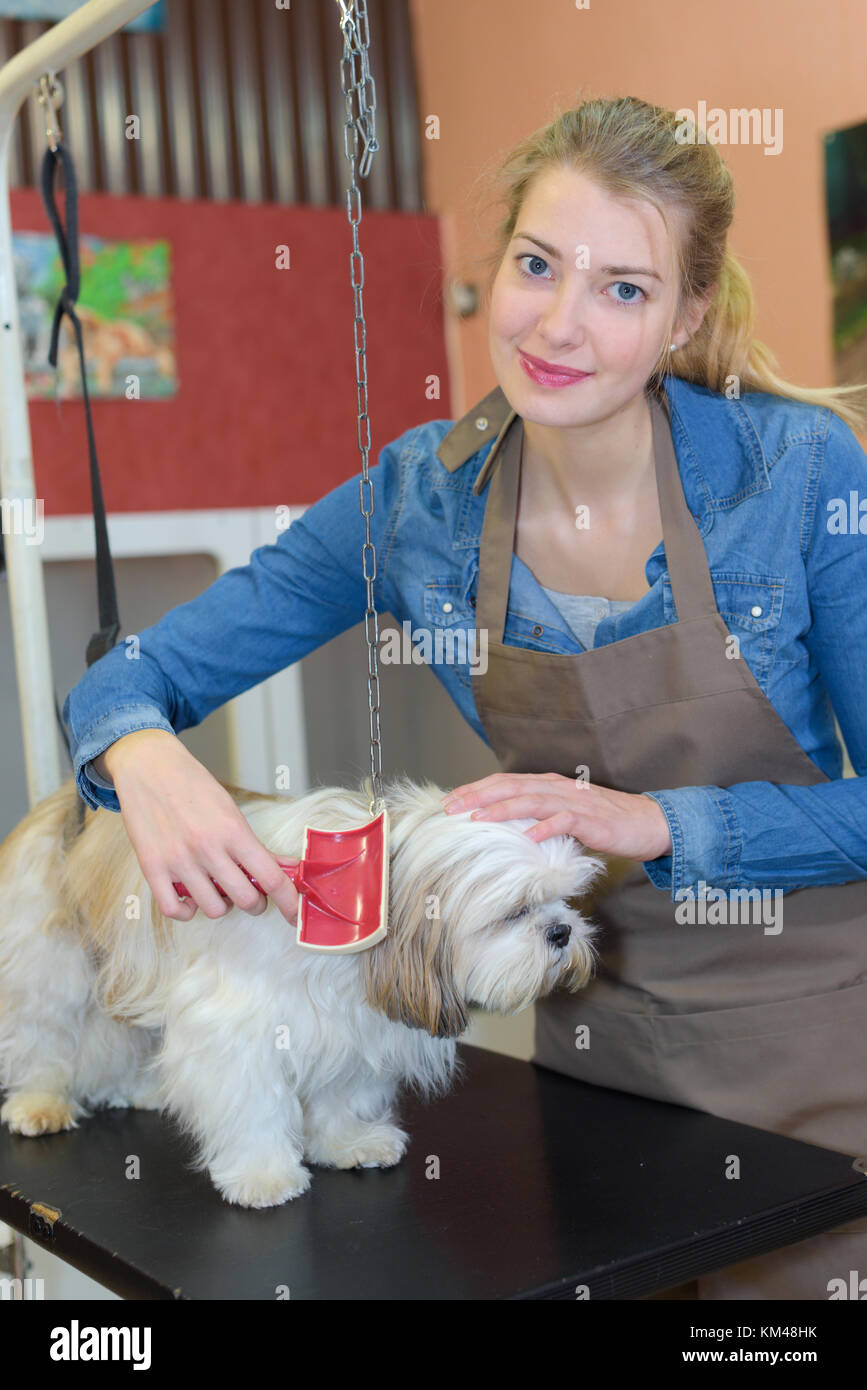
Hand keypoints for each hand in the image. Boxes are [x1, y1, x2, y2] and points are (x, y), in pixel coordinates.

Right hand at [102, 729, 301, 923]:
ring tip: (219, 889)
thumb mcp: (231, 810)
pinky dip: (187, 911)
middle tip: (251, 893)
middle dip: (255, 903)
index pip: (272, 878)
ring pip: (214, 909)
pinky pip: (174, 910)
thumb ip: (255, 844)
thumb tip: (285, 867)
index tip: (295, 915)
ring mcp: (178, 860)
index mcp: (233, 831)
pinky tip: (191, 898)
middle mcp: (207, 848)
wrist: (149, 766)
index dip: (289, 903)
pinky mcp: (151, 867)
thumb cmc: (193, 785)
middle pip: (246, 899)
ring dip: (223, 905)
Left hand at [441, 771, 672, 861]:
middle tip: (450, 807)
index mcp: (548, 785)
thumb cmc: (604, 822)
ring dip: (503, 808)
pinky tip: (529, 837)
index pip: (504, 782)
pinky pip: (566, 821)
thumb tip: (504, 830)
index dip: (475, 789)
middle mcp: (557, 788)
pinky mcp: (593, 820)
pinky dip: (546, 827)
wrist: (648, 823)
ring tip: (478, 819)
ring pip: (532, 800)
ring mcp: (575, 802)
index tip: (449, 801)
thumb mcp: (563, 816)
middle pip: (511, 786)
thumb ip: (537, 817)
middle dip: (478, 796)